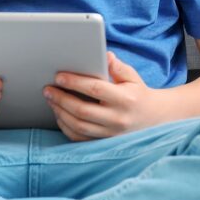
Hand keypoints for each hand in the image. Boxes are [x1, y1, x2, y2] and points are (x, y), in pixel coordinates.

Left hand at [45, 51, 164, 141]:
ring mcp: (110, 134)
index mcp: (125, 100)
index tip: (59, 76)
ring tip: (51, 100)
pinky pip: (79, 138)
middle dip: (61, 99)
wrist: (152, 119)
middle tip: (48, 89)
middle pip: (82, 110)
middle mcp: (117, 119)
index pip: (95, 89)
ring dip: (60, 112)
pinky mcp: (104, 143)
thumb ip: (118, 67)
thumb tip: (105, 56)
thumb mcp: (132, 77)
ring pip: (78, 126)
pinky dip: (66, 127)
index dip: (75, 82)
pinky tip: (59, 114)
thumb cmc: (138, 94)